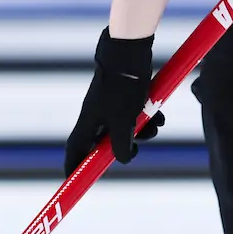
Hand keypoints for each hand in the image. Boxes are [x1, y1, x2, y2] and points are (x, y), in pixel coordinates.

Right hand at [64, 29, 161, 172]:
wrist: (130, 52)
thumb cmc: (122, 88)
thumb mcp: (123, 122)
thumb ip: (121, 146)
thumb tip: (124, 159)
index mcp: (88, 123)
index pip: (75, 151)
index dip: (73, 167)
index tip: (75, 181)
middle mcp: (96, 116)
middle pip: (105, 143)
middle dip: (124, 148)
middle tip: (136, 148)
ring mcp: (111, 106)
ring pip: (125, 130)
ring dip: (142, 132)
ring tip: (155, 125)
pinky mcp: (125, 97)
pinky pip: (135, 116)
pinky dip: (147, 119)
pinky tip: (159, 116)